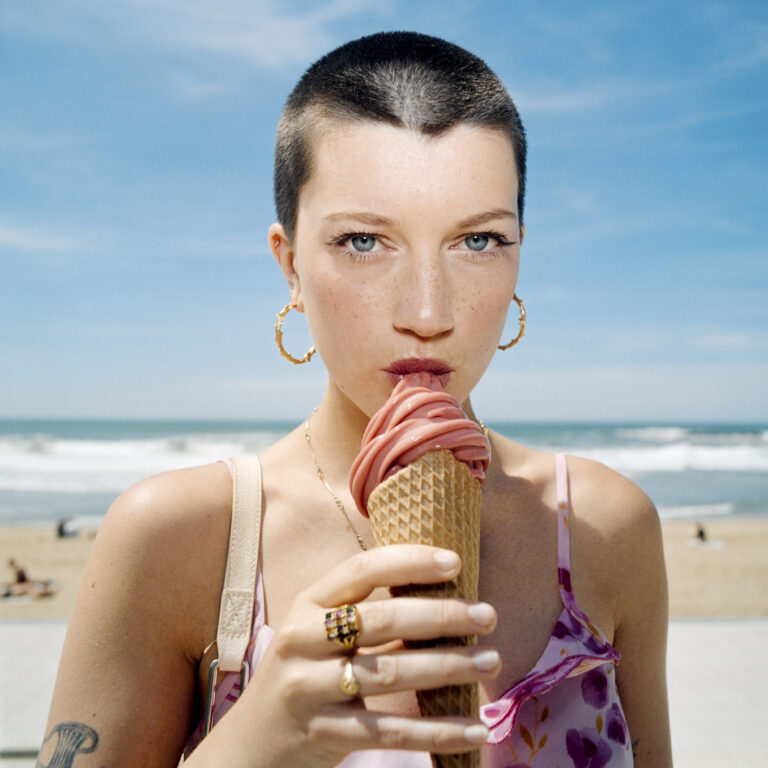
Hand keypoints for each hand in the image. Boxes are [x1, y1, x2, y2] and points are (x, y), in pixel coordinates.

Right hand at [188, 545, 498, 767]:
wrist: (252, 744)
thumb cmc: (304, 671)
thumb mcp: (319, 630)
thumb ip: (364, 609)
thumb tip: (443, 589)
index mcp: (308, 603)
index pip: (362, 570)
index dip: (410, 561)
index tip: (456, 562)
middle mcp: (304, 639)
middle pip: (382, 620)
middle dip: (442, 615)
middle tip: (488, 616)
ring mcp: (309, 688)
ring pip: (390, 674)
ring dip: (449, 667)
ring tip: (490, 661)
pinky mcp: (323, 734)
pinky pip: (390, 731)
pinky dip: (437, 731)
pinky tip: (475, 728)